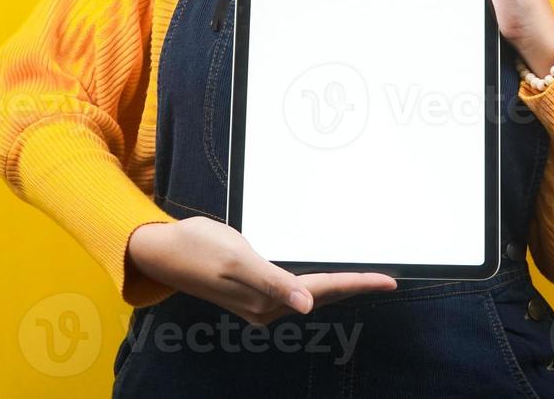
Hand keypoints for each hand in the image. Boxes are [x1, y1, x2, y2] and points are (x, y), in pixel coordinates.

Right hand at [127, 216, 396, 324]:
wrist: (164, 249)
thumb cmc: (198, 247)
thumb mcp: (237, 258)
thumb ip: (273, 282)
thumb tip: (306, 306)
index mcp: (266, 299)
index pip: (323, 291)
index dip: (358, 284)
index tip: (389, 281)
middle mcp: (266, 305)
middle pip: (323, 296)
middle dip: (355, 287)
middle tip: (387, 280)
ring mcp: (259, 299)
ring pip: (311, 293)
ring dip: (338, 286)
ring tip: (366, 279)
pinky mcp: (253, 288)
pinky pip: (296, 286)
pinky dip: (317, 280)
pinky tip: (324, 273)